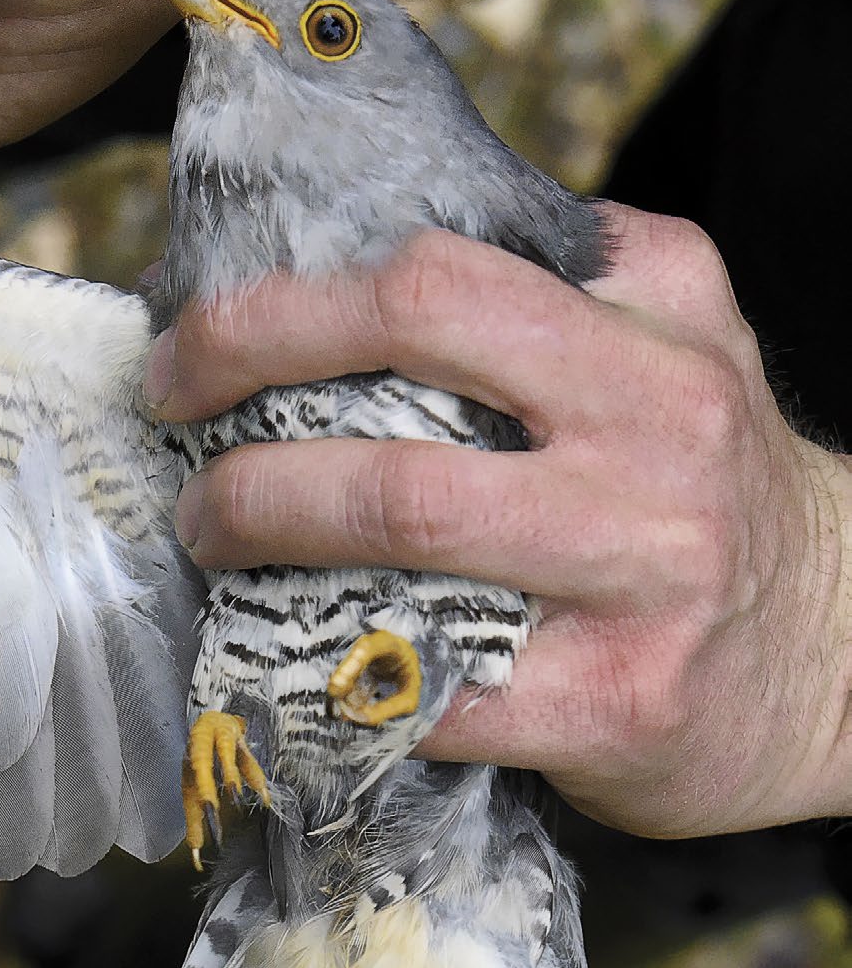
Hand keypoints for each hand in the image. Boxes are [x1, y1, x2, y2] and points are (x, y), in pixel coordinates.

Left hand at [147, 205, 851, 837]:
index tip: (197, 343)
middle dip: (251, 397)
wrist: (843, 657)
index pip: (436, 276)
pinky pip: (433, 686)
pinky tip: (285, 661)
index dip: (284, 309)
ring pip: (407, 519)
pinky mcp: (615, 702)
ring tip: (212, 542)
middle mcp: (657, 433)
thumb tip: (350, 265)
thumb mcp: (675, 348)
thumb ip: (555, 289)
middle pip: (408, 377)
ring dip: (267, 527)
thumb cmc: (715, 494)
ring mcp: (640, 574)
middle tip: (181, 439)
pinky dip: (334, 673)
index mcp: (653, 326)